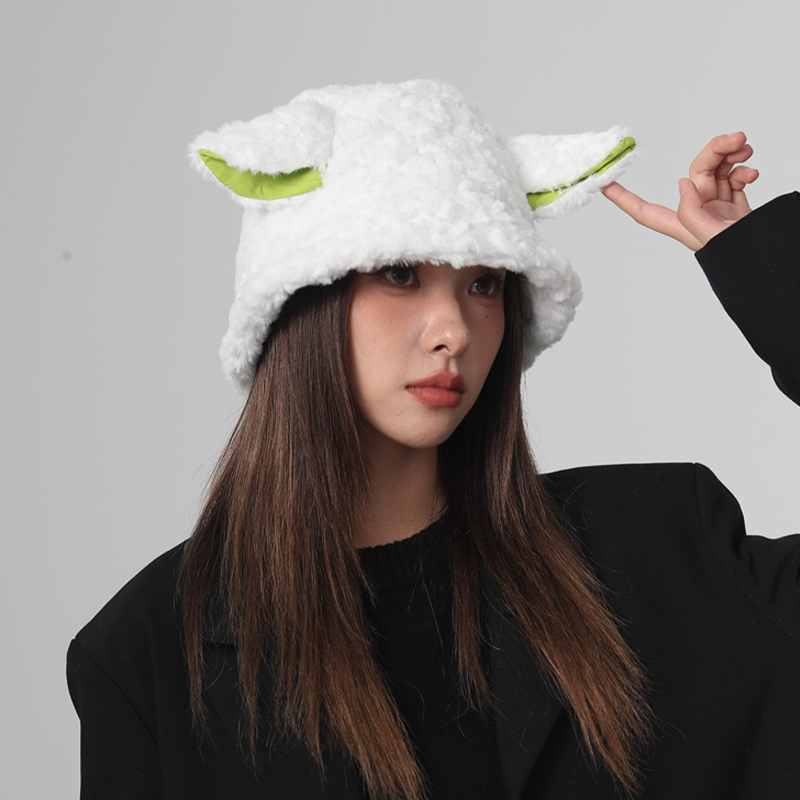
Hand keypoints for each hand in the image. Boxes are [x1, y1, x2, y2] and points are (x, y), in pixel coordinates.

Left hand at [602, 132, 758, 250]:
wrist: (769, 259)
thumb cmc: (741, 255)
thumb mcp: (711, 236)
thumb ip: (692, 211)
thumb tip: (681, 183)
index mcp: (683, 224)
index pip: (644, 211)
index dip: (624, 199)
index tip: (604, 184)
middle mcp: (697, 213)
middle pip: (696, 173)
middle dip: (715, 151)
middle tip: (738, 139)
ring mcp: (716, 208)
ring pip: (716, 170)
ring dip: (731, 155)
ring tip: (747, 149)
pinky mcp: (735, 205)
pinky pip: (734, 178)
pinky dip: (743, 169)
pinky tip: (752, 171)